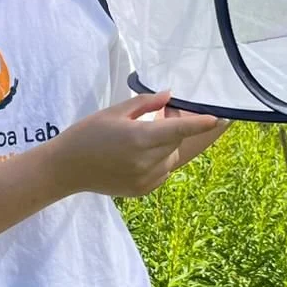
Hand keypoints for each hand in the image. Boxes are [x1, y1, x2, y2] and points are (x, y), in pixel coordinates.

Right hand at [47, 91, 226, 199]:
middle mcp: (146, 161)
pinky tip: (138, 154)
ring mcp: (145, 179)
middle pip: (175, 143)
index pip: (179, 130)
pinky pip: (162, 173)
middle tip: (160, 116)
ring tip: (144, 136)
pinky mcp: (141, 190)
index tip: (219, 119)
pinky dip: (159, 161)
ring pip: (170, 159)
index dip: (200, 125)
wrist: (67, 168)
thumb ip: (145, 103)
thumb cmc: (88, 133)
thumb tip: (170, 96)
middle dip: (174, 129)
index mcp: (139, 138)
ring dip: (166, 146)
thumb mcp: (114, 112)